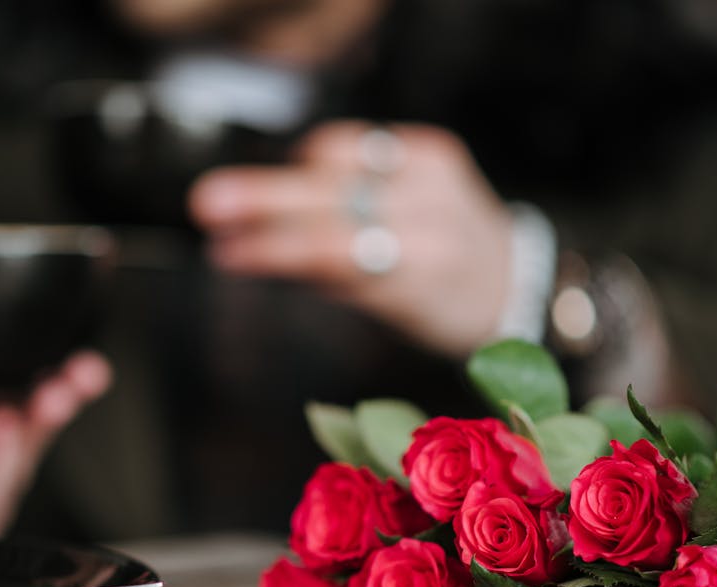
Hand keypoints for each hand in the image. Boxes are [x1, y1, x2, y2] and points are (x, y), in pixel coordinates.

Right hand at [189, 121, 514, 355]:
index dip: (272, 248)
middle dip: (261, 198)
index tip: (223, 251)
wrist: (509, 278)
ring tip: (250, 200)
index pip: (332, 251)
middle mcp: (433, 210)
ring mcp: (436, 173)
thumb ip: (328, 276)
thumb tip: (251, 249)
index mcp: (423, 267)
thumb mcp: (389, 312)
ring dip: (290, 177)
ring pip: (340, 158)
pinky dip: (323, 162)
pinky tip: (303, 182)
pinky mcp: (434, 148)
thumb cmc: (440, 308)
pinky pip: (360, 143)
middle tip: (207, 203)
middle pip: (331, 197)